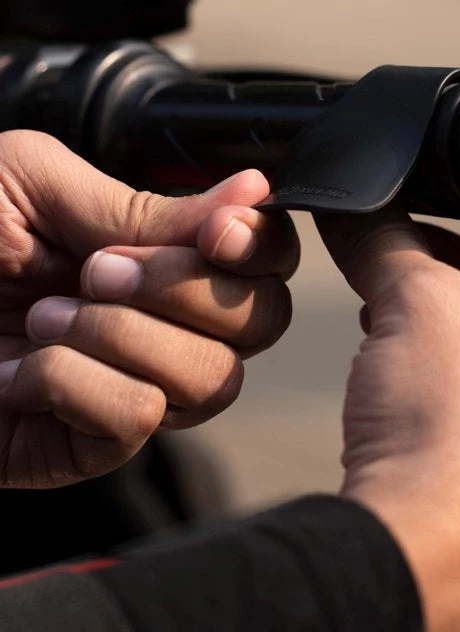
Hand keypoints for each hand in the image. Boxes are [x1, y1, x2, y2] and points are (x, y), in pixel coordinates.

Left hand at [0, 130, 297, 488]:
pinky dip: (81, 387)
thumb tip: (257, 193)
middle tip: (98, 268)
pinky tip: (22, 370)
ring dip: (129, 337)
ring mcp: (127, 384)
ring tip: (47, 316)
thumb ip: (147, 206)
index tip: (220, 230)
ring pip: (214, 381)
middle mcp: (158, 320)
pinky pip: (138, 422)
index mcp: (151, 250)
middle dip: (187, 290)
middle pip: (259, 324)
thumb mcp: (35, 186)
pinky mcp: (83, 446)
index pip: (263, 260)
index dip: (261, 246)